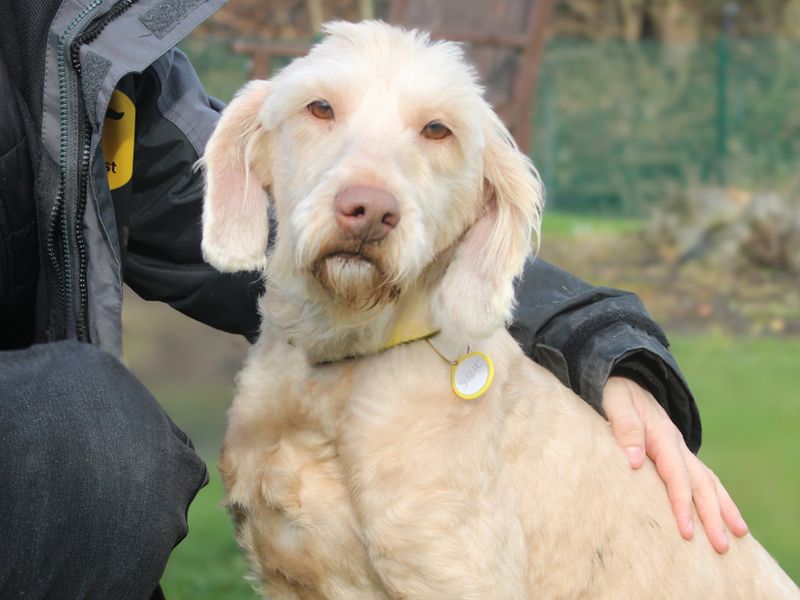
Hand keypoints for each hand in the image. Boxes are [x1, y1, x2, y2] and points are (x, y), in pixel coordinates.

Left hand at [602, 376, 748, 552]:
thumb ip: (625, 429)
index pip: (676, 475)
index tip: (686, 531)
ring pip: (708, 481)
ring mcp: (679, 448)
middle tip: (721, 546)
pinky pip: (701, 476)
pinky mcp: (676, 452)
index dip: (682, 503)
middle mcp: (676, 444)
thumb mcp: (616, 403)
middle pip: (700, 484)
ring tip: (738, 535)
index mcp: (662, 435)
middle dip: (712, 516)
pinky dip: (716, 495)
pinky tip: (722, 512)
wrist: (624, 375)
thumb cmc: (616, 392)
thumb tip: (635, 461)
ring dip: (722, 508)